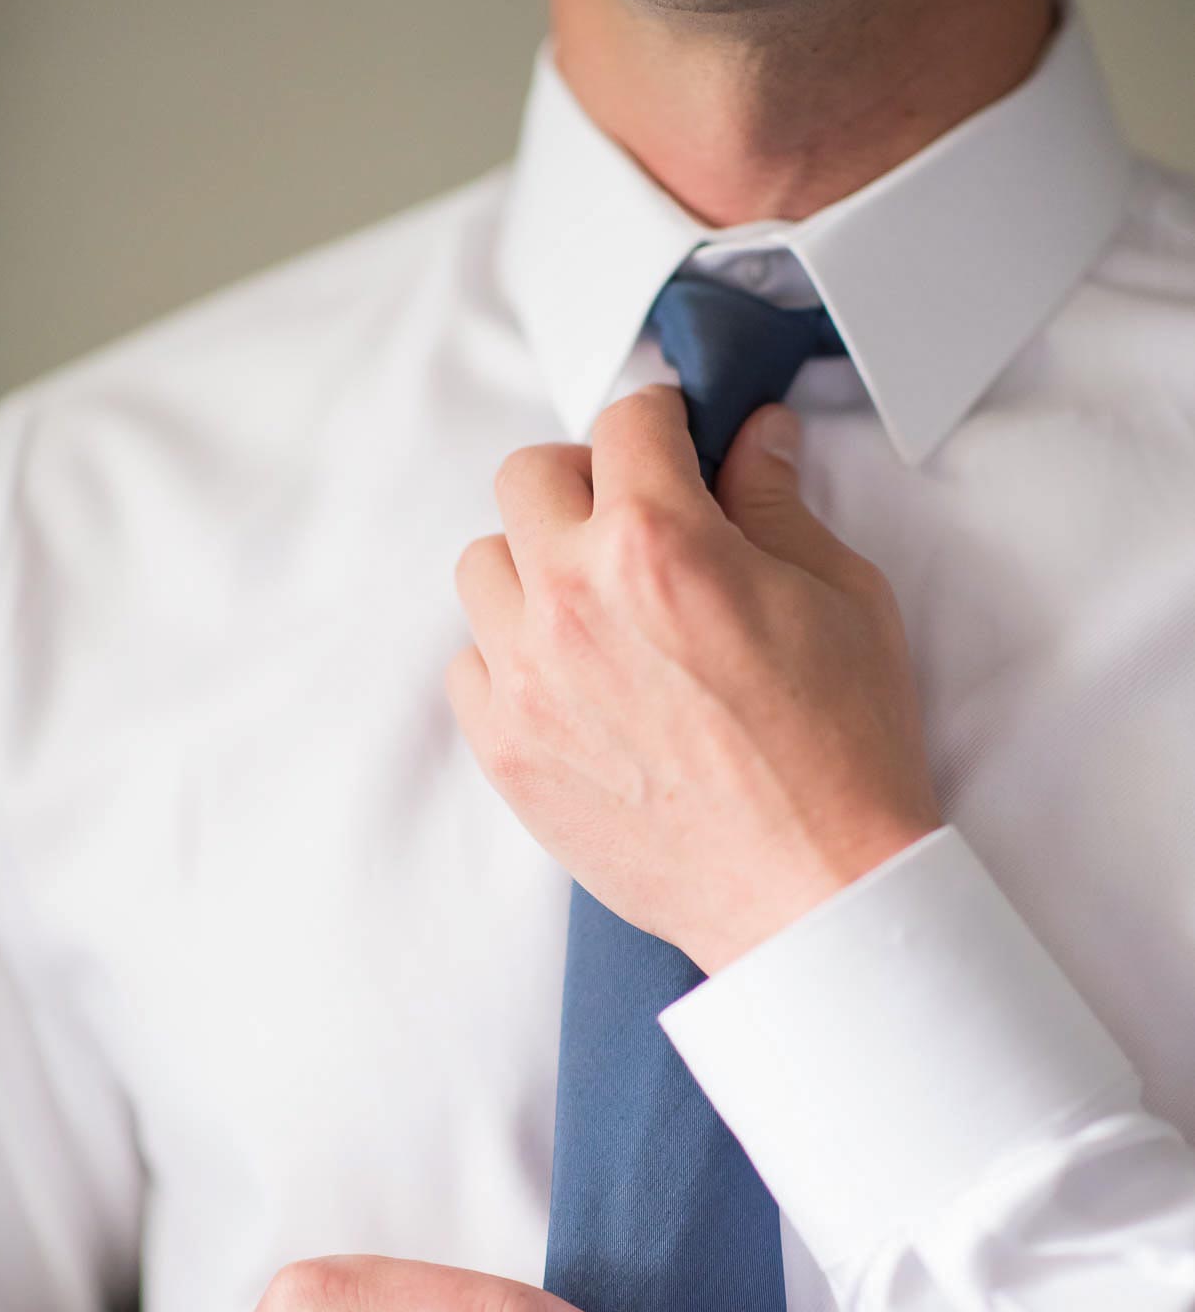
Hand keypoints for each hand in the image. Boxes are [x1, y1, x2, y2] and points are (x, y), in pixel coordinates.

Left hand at [448, 388, 941, 972]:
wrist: (815, 890)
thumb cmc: (844, 751)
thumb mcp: (842, 598)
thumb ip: (777, 503)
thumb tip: (754, 439)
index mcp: (659, 543)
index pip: (626, 421)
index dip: (664, 422)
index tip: (675, 443)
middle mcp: (573, 600)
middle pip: (527, 476)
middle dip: (587, 481)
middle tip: (637, 521)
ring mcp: (527, 680)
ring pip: (484, 565)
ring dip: (536, 566)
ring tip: (600, 609)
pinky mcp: (507, 751)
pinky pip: (468, 664)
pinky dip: (510, 657)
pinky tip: (573, 681)